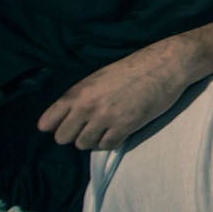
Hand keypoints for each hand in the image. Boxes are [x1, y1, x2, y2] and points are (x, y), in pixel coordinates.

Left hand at [38, 40, 194, 150]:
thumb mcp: (99, 78)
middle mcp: (87, 106)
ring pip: (84, 144)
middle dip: (75, 135)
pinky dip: (111, 141)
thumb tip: (67, 117)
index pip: (48, 122)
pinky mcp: (125, 126)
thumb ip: (80, 97)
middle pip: (63, 138)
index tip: (68, 124)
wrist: (164, 65)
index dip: (55, 126)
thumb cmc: (133, 69)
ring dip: (93, 139)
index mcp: (78, 92)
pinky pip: (107, 146)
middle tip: (89, 127)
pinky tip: (119, 130)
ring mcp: (106, 117)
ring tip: (106, 128)